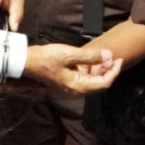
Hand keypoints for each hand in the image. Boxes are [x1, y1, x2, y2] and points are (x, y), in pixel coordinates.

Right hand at [0, 44, 121, 95]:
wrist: (26, 63)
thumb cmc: (46, 58)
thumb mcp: (69, 54)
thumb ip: (90, 56)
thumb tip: (109, 56)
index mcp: (78, 86)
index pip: (104, 82)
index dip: (114, 71)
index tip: (119, 59)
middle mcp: (76, 90)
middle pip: (98, 83)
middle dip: (108, 70)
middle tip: (113, 56)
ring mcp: (70, 87)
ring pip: (91, 80)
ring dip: (98, 69)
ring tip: (103, 55)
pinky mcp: (65, 82)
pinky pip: (82, 78)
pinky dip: (88, 69)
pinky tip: (88, 58)